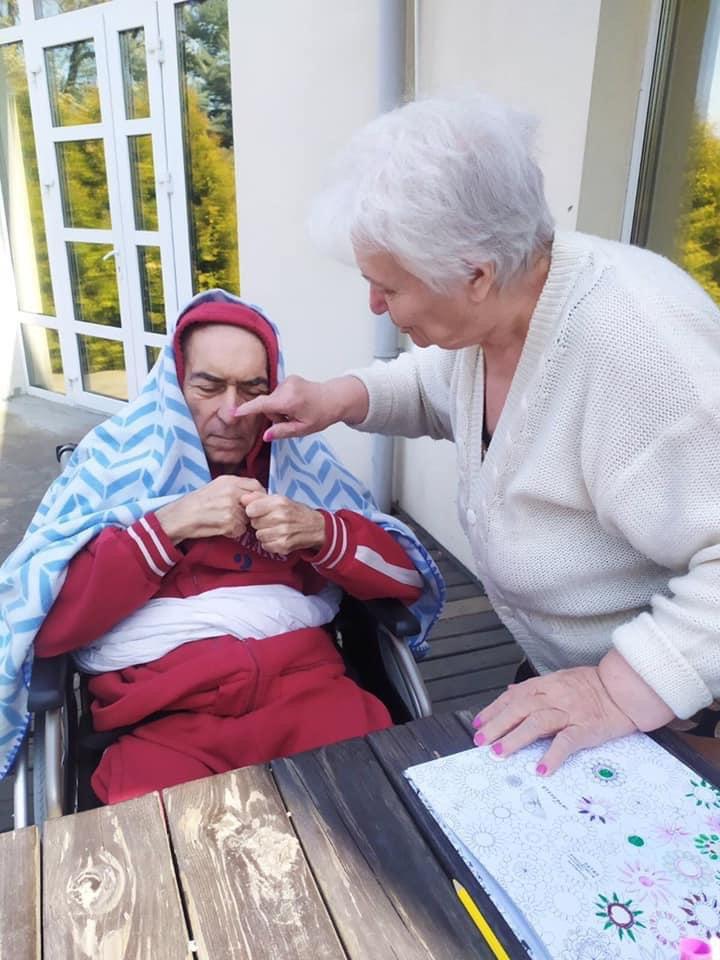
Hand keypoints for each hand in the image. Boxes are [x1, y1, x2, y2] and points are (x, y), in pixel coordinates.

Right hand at [155, 476, 265, 542]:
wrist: (181, 516)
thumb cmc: (196, 502)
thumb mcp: (216, 486)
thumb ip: (235, 487)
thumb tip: (254, 494)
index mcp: (229, 481)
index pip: (256, 485)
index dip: (259, 495)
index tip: (256, 503)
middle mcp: (232, 492)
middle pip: (255, 503)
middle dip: (250, 511)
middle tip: (239, 515)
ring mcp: (231, 508)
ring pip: (248, 518)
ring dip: (240, 523)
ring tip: (224, 520)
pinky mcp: (229, 523)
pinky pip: (240, 530)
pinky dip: (233, 532)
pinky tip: (221, 527)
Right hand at [233, 374, 368, 440]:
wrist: (334, 398)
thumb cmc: (321, 415)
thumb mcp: (302, 429)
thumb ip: (282, 432)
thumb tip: (266, 436)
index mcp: (290, 401)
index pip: (263, 405)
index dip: (248, 409)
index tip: (234, 412)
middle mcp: (287, 387)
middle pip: (267, 405)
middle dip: (275, 415)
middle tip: (292, 420)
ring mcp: (288, 381)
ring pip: (272, 400)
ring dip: (280, 409)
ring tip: (296, 412)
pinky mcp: (289, 378)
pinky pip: (278, 394)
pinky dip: (283, 402)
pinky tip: (296, 404)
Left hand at [243, 493, 325, 554]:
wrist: (315, 527)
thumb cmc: (296, 512)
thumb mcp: (280, 499)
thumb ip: (259, 497)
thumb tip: (242, 499)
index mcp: (279, 503)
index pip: (251, 509)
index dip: (253, 510)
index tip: (259, 511)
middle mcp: (281, 517)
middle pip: (254, 523)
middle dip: (260, 522)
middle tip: (271, 520)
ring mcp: (282, 533)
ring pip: (258, 535)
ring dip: (264, 533)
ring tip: (275, 529)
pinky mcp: (283, 546)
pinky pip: (265, 545)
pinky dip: (269, 543)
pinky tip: (278, 537)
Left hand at [471, 666, 636, 775]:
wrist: (626, 689)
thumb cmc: (594, 686)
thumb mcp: (561, 680)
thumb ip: (535, 688)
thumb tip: (510, 692)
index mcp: (548, 684)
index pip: (514, 696)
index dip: (494, 709)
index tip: (478, 724)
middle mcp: (555, 696)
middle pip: (520, 708)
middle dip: (497, 725)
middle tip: (481, 741)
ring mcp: (571, 712)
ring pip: (537, 722)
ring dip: (516, 738)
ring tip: (500, 753)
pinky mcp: (587, 728)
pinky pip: (567, 742)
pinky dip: (552, 755)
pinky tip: (541, 769)